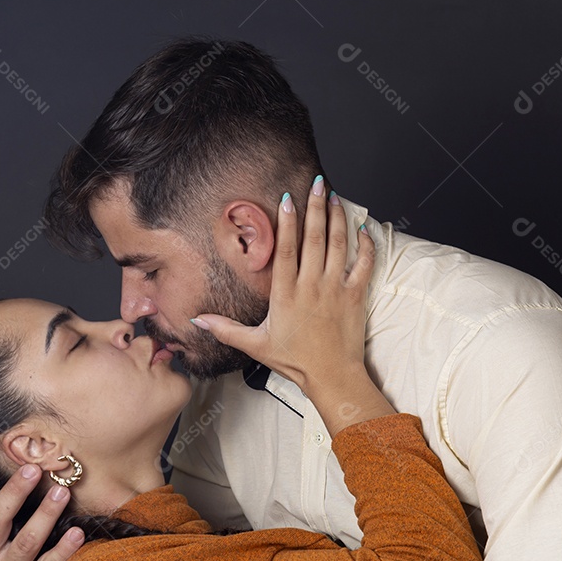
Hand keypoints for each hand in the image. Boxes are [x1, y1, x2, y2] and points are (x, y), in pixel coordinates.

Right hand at [193, 179, 392, 434]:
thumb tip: (197, 321)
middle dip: (315, 208)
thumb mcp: (256, 345)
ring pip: (338, 246)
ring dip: (337, 219)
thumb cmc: (296, 361)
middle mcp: (311, 287)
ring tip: (334, 197)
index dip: (287, 224)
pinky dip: (365, 245)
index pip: (287, 251)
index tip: (287, 200)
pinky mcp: (355, 297)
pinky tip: (361, 229)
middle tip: (315, 184)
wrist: (332, 376)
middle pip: (314, 239)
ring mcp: (335, 290)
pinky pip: (363, 265)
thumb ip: (226, 329)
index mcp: (286, 295)